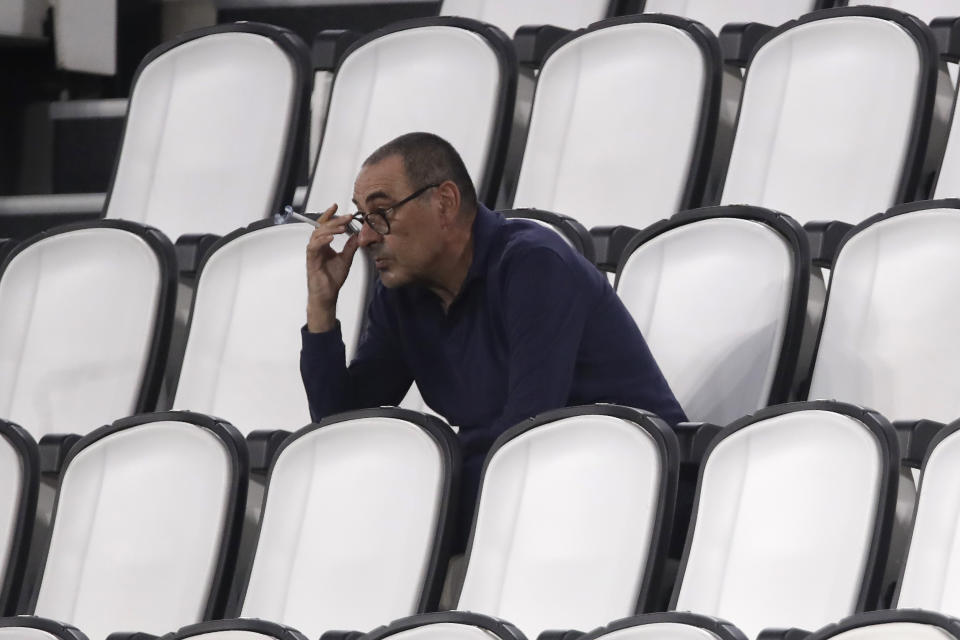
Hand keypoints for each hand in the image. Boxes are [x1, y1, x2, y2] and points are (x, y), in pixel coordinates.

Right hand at [306, 203, 359, 331]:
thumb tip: (358, 236)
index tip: (337, 206)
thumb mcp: (346, 259)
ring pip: (317, 235)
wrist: (327, 295)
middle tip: (347, 217)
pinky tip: (331, 238)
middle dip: (335, 220)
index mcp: (324, 245)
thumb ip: (350, 247)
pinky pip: (314, 247)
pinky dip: (322, 241)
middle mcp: (317, 247)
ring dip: (330, 229)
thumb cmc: (332, 279)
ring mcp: (313, 253)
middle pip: (322, 227)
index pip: (325, 226)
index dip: (330, 215)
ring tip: (342, 227)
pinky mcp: (311, 261)